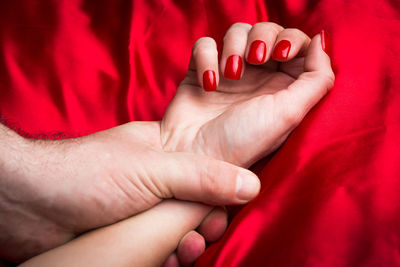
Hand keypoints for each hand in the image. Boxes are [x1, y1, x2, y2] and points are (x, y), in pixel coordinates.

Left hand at [0, 122, 258, 261]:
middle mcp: (158, 179)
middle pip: (197, 204)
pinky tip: (169, 260)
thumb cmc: (86, 174)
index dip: (221, 195)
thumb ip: (202, 176)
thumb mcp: (153, 171)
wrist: (29, 205)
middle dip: (203, 225)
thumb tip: (251, 183)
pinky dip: (169, 255)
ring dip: (187, 244)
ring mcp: (143, 207)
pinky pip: (161, 246)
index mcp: (166, 153)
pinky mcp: (130, 232)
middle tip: (201, 238)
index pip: (209, 171)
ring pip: (180, 229)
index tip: (221, 215)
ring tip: (184, 252)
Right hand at [162, 22, 333, 167]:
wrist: (194, 155)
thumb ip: (317, 78)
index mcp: (284, 87)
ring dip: (234, 46)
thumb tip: (321, 41)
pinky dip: (207, 57)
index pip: (298, 45)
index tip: (281, 54)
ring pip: (238, 32)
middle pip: (268, 31)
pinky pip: (206, 44)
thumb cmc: (241, 142)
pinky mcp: (203, 70)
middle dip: (263, 37)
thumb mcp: (288, 114)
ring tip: (230, 75)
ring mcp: (230, 72)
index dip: (292, 39)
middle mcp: (259, 77)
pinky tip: (208, 83)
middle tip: (255, 59)